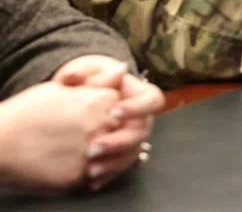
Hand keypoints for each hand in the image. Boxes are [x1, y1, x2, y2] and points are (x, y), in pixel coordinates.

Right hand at [0, 81, 119, 192]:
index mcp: (96, 101)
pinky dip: (86, 170)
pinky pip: (94, 174)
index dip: (110, 111)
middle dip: (109, 132)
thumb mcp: (61, 89)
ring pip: (111, 155)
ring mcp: (89, 152)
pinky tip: (68, 162)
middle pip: (121, 130)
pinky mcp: (77, 175)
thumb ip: (97, 80)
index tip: (96, 114)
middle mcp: (97, 126)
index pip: (125, 106)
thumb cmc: (27, 112)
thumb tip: (122, 69)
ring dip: (102, 153)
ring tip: (77, 149)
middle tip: (87, 134)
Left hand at [54, 56, 164, 190]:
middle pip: (142, 132)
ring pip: (133, 153)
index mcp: (141, 95)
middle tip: (94, 148)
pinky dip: (107, 175)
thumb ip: (82, 73)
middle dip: (119, 142)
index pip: (152, 99)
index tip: (114, 112)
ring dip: (113, 163)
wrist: (85, 99)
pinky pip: (121, 167)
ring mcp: (134, 137)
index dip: (137, 108)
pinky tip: (92, 181)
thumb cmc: (91, 81)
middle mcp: (143, 118)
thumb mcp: (88, 72)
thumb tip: (76, 76)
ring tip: (91, 169)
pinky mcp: (123, 153)